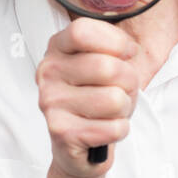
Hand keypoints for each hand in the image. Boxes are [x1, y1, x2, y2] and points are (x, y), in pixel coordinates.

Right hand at [36, 17, 139, 177]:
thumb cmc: (97, 99)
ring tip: (111, 112)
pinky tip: (105, 129)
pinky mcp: (62, 132)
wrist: (80, 146)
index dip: (115, 42)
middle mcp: (48, 72)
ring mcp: (51, 102)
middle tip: (121, 91)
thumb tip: (128, 50)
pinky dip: (120, 130)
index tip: (127, 53)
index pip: (83, 31)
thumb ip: (114, 49)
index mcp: (58, 49)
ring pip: (114, 99)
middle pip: (107, 67)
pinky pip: (115, 127)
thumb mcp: (106, 64)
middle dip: (128, 82)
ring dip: (124, 108)